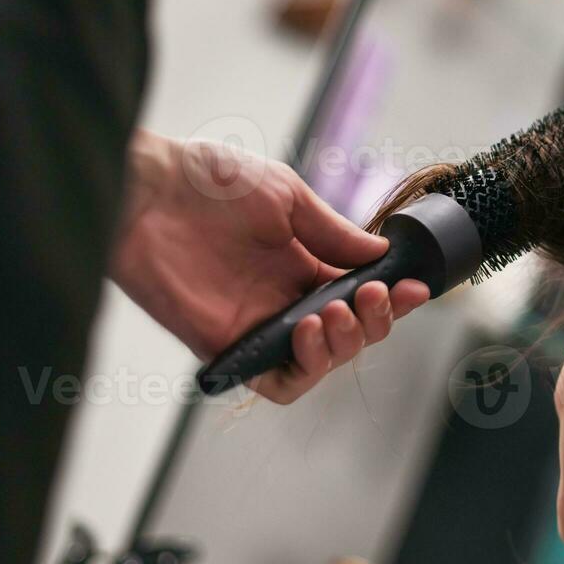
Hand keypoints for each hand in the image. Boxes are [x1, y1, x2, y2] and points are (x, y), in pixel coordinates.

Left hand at [110, 131, 428, 402]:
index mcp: (305, 263)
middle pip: (349, 334)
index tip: (414, 288)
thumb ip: (332, 232)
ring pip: (320, 363)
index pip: (360, 295)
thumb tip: (380, 252)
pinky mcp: (228, 346)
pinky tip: (308, 334)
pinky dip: (304, 368)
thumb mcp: (286, 197)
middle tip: (370, 294)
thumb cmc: (211, 182)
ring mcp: (258, 325)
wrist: (149, 189)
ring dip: (343, 345)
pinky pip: (276, 381)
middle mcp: (286, 299)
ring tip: (334, 312)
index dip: (392, 298)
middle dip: (373, 321)